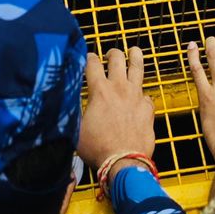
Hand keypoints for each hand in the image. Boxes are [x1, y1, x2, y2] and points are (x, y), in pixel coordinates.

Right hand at [77, 46, 154, 177]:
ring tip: (133, 51)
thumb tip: (67, 105)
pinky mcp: (148, 108)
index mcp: (99, 91)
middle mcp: (119, 88)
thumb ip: (75, 112)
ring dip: (134, 56)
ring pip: (137, 66)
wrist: (124, 162)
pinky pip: (146, 95)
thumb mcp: (77, 128)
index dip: (88, 57)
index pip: (92, 63)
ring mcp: (136, 96)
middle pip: (117, 57)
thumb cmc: (98, 148)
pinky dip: (142, 95)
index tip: (87, 58)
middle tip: (110, 56)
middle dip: (112, 53)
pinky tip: (140, 97)